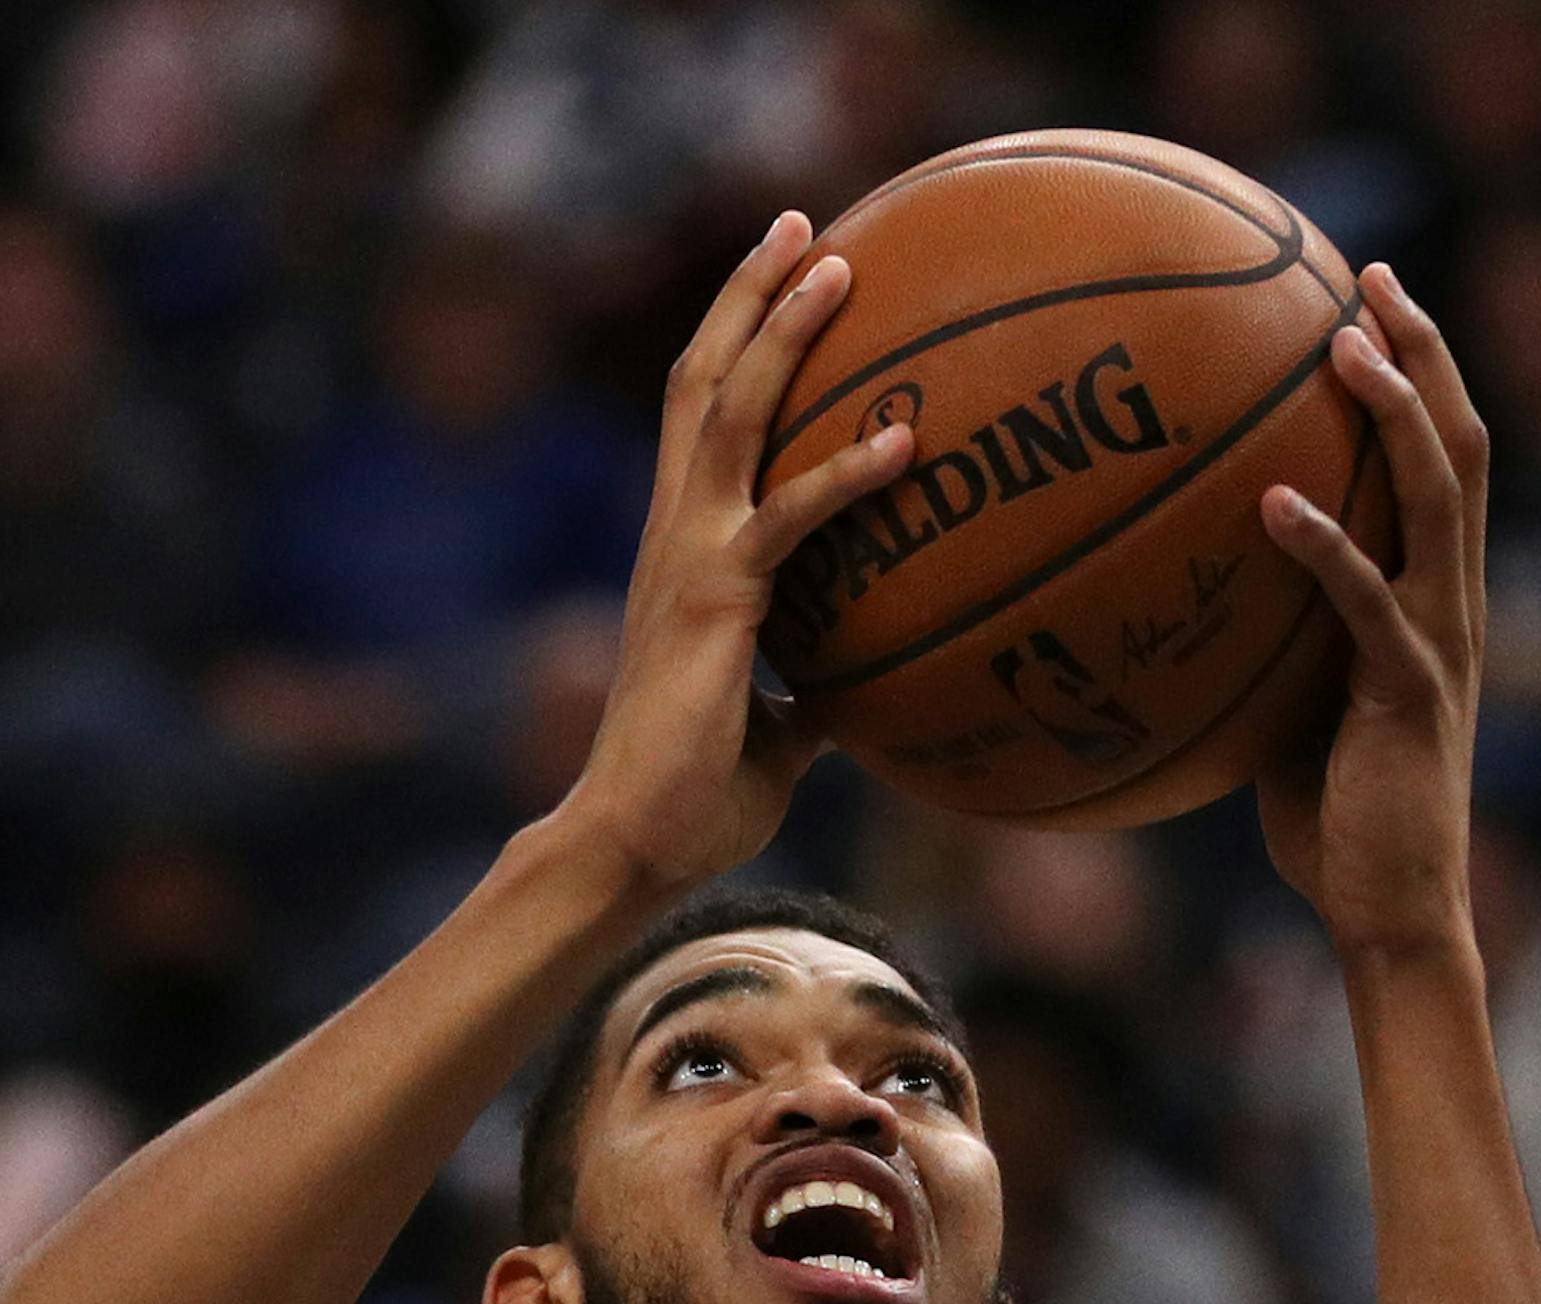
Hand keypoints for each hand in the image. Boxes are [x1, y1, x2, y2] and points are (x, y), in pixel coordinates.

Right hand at [559, 214, 916, 892]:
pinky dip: (846, 474)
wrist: (635, 844)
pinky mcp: (714, 601)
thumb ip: (811, 695)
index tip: (784, 281)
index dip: (738, 347)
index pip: (703, 426)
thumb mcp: (775, 738)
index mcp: (682, 556)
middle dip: (749, 296)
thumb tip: (863, 693)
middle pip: (702, 382)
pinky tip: (905, 442)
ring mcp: (687, 560)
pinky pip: (787, 519)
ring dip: (780, 330)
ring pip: (729, 413)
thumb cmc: (696, 802)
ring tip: (836, 260)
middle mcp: (675, 537)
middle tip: (802, 223)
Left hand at [1257, 265, 1487, 962]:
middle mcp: (1452, 602)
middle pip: (1459, 444)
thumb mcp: (1283, 712)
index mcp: (1432, 597)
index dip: (1415, 373)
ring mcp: (1439, 642)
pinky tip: (1272, 505)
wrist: (1388, 911)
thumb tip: (1166, 600)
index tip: (1364, 298)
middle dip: (1421, 352)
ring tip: (1345, 348)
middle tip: (1369, 277)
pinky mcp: (1409, 692)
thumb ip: (1258, 644)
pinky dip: (1325, 547)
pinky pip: (1368, 602)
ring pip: (1439, 496)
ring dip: (1395, 413)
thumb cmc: (1329, 824)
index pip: (1440, 459)